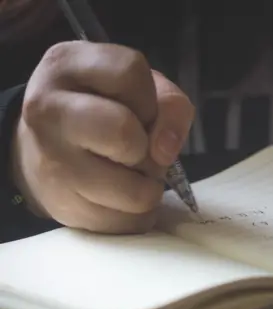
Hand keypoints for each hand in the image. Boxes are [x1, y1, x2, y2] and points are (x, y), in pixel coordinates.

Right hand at [10, 41, 194, 233]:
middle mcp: (48, 111)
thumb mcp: (140, 89)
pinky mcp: (64, 210)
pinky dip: (138, 213)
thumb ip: (170, 106)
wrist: (45, 152)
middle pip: (125, 134)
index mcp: (66, 65)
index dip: (149, 97)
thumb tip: (166, 150)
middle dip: (147, 146)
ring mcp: (52, 165)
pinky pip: (130, 223)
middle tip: (136, 146)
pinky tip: (119, 195)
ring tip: (129, 172)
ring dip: (148, 186)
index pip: (130, 73)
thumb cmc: (105, 112)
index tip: (138, 110)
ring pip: (135, 192)